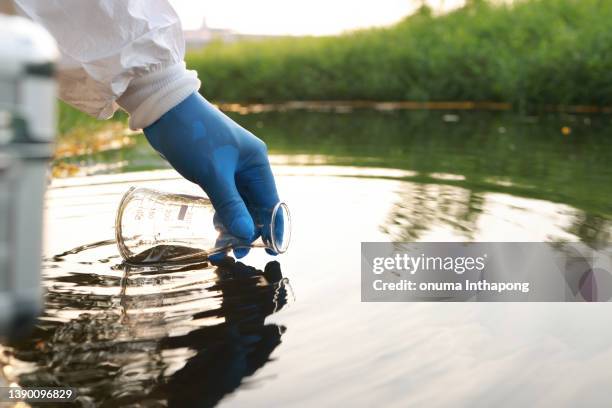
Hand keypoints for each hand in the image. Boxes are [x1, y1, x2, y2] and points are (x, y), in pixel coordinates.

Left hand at [143, 92, 279, 259]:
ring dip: (232, 225)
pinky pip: (223, 199)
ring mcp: (230, 169)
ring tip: (221, 248)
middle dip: (248, 231)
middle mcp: (248, 166)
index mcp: (257, 162)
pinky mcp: (213, 172)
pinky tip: (213, 230)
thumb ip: (230, 205)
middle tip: (235, 253)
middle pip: (255, 206)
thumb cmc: (193, 135)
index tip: (269, 251)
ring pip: (238, 205)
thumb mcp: (213, 173)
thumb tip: (247, 235)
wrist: (164, 110)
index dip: (272, 227)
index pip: (271, 202)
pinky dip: (220, 215)